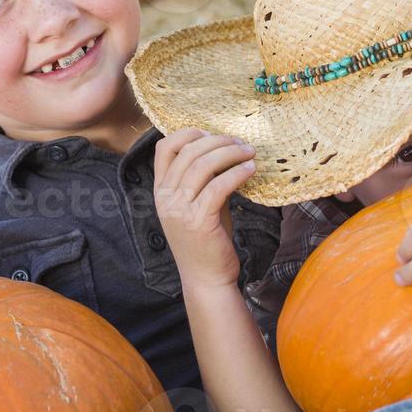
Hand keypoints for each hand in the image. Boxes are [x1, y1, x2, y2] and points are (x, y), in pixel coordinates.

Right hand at [153, 128, 255, 289]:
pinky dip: (236, 173)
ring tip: (249, 153)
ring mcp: (179, 210)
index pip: (164, 147)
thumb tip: (225, 151)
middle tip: (242, 143)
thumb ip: (205, 179)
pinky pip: (218, 186)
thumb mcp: (199, 204)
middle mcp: (165, 198)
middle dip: (219, 141)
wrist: (206, 278)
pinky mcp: (198, 221)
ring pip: (203, 165)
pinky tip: (250, 170)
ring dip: (230, 153)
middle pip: (188, 152)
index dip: (188, 134)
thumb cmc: (206, 240)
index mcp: (160, 191)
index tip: (213, 134)